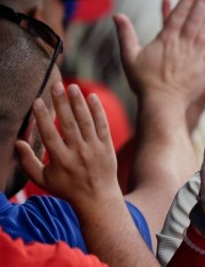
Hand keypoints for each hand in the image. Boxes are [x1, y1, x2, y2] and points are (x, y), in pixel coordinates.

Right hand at [16, 83, 121, 207]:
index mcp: (60, 161)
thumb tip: (17, 142)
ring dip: (80, 103)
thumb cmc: (66, 188)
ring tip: (73, 86)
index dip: (43, 118)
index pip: (50, 135)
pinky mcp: (107, 146)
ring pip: (87, 122)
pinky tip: (92, 97)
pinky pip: (103, 125)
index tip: (37, 101)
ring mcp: (94, 149)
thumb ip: (27, 162)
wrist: (97, 198)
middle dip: (62, 104)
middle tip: (57, 85)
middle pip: (69, 124)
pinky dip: (98, 111)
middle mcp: (78, 153)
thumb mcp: (43, 180)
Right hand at [115, 0, 204, 105]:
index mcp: (165, 40)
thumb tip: (117, 15)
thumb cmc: (144, 82)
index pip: (179, 14)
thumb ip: (126, 35)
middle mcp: (182, 44)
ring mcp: (195, 55)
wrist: (161, 104)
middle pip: (196, 18)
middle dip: (204, 0)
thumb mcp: (129, 58)